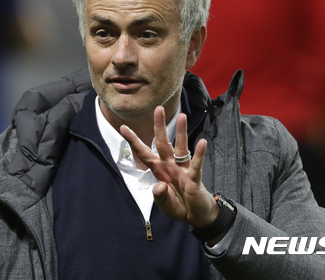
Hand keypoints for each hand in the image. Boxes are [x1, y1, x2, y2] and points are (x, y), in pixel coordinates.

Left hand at [119, 106, 218, 227]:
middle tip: (158, 108)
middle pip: (162, 143)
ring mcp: (182, 170)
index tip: (122, 127)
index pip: (144, 153)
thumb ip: (159, 196)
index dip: (134, 141)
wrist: (196, 216)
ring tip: (182, 116)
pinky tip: (202, 142)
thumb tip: (159, 186)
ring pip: (180, 147)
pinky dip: (199, 154)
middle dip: (159, 126)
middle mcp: (169, 166)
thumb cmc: (179, 206)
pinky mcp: (194, 177)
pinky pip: (196, 164)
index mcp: (158, 170)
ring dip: (181, 132)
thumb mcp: (164, 204)